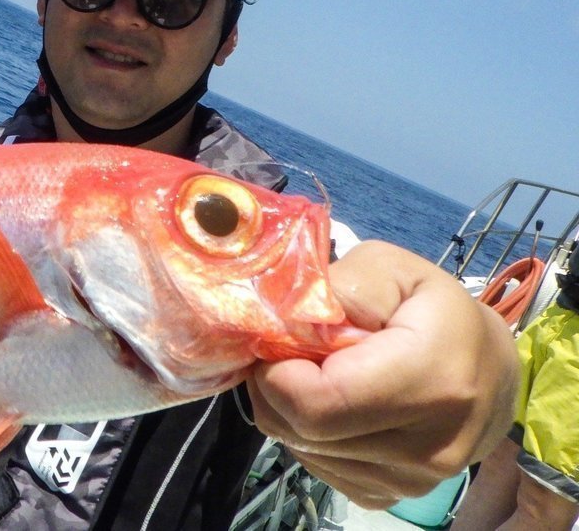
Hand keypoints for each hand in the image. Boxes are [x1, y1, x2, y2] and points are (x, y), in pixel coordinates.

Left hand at [247, 240, 518, 508]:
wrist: (491, 370)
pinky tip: (330, 405)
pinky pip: (321, 469)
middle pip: (302, 431)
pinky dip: (309, 437)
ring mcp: (411, 480)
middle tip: (281, 356)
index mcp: (431, 380)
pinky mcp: (394, 495)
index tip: (276, 343)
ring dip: (288, 412)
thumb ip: (344, 286)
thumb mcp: (395, 270)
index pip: (317, 402)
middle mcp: (427, 446)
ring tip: (311, 376)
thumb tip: (293, 318)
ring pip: (305, 452)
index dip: (277, 373)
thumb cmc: (436, 311)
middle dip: (272, 389)